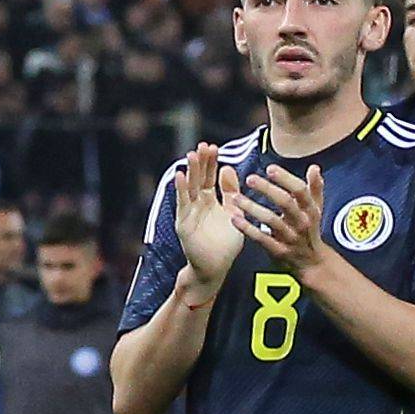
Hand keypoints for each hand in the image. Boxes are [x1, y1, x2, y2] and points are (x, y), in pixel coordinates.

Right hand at [166, 141, 247, 280]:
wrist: (216, 267)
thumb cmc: (226, 243)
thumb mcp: (234, 213)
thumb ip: (231, 192)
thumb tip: (227, 167)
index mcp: (210, 201)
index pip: (210, 177)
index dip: (211, 163)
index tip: (213, 147)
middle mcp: (198, 204)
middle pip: (199, 179)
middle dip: (200, 162)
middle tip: (203, 146)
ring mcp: (189, 212)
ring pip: (190, 188)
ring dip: (190, 172)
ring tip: (191, 155)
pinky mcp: (184, 222)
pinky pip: (182, 203)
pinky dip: (181, 190)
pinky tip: (180, 176)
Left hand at [237, 159, 328, 272]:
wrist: (312, 264)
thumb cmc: (310, 232)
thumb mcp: (316, 210)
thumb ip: (315, 188)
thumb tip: (315, 168)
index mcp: (309, 209)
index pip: (300, 191)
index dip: (286, 179)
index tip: (270, 169)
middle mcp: (301, 222)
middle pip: (285, 203)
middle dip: (267, 189)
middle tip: (250, 178)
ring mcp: (290, 237)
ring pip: (271, 221)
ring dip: (253, 208)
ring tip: (236, 197)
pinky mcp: (279, 251)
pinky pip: (262, 239)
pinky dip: (248, 229)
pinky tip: (235, 219)